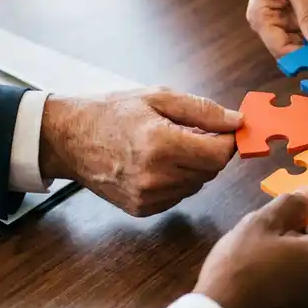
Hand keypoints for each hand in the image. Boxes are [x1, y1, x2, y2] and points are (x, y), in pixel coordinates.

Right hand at [39, 88, 239, 216]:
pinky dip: (178, 179)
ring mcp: (147, 197)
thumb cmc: (113, 112)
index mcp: (160, 144)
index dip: (228, 141)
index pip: (218, 154)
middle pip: (211, 171)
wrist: (69, 139)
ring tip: (170, 144)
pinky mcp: (142, 209)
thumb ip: (203, 111)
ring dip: (194, 165)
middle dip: (210, 151)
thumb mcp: (159, 97)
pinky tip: (158, 162)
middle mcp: (155, 176)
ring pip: (197, 184)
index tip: (227, 130)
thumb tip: (238, 121)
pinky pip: (179, 195)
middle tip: (193, 132)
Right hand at [194, 189, 307, 307]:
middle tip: (268, 242)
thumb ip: (289, 205)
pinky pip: (301, 297)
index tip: (288, 220)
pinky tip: (260, 288)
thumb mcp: (259, 225)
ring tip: (260, 265)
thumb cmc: (239, 268)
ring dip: (295, 265)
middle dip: (302, 242)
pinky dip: (289, 288)